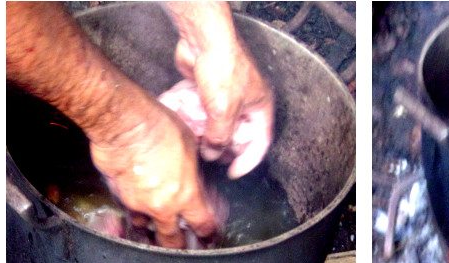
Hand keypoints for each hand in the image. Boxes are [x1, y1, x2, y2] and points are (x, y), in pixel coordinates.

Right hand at [90, 104, 221, 248]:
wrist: (124, 123)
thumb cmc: (159, 127)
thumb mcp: (190, 147)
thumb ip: (192, 170)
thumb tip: (192, 177)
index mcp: (185, 194)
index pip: (201, 224)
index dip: (207, 233)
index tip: (208, 235)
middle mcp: (160, 205)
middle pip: (171, 239)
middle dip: (178, 245)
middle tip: (182, 247)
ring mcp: (136, 203)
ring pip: (144, 227)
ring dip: (151, 230)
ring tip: (154, 231)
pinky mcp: (117, 195)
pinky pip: (127, 210)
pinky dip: (133, 210)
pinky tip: (135, 203)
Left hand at [168, 2, 273, 178]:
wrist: (203, 39)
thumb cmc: (223, 68)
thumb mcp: (224, 110)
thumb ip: (219, 137)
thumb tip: (213, 153)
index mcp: (260, 108)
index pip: (261, 143)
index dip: (248, 162)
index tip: (233, 174)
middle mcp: (247, 103)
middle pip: (239, 135)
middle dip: (225, 149)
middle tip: (211, 161)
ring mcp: (228, 96)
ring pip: (220, 124)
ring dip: (209, 136)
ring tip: (197, 148)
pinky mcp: (210, 90)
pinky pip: (206, 112)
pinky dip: (198, 122)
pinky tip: (187, 130)